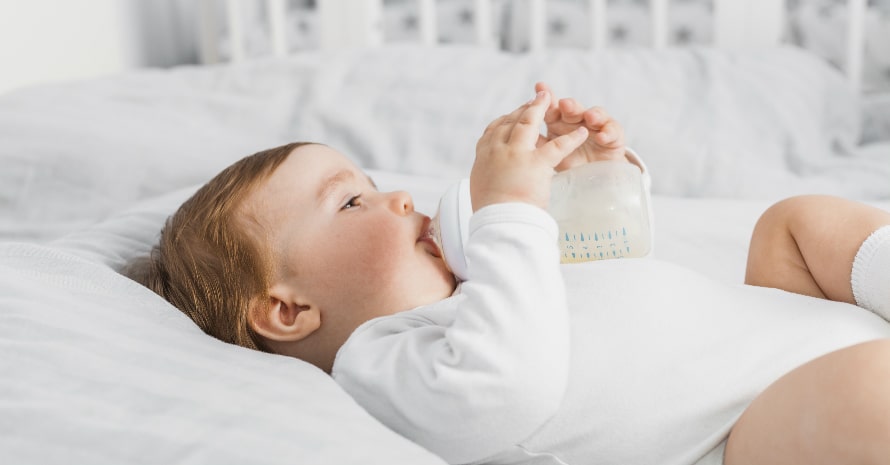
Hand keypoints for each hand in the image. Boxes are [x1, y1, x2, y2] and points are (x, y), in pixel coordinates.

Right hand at [471, 91, 588, 210]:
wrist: (497, 221)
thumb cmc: (490, 212)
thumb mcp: (481, 188)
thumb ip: (488, 176)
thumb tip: (490, 178)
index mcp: (482, 156)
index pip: (494, 131)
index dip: (506, 120)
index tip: (514, 114)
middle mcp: (496, 149)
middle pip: (510, 121)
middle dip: (523, 108)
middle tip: (536, 100)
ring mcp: (515, 153)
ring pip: (528, 123)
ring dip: (540, 108)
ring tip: (551, 99)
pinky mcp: (535, 162)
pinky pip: (557, 146)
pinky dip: (572, 138)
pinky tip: (582, 132)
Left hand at [535, 82, 626, 171]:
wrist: (592, 179)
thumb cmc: (566, 163)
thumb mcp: (546, 155)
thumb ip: (534, 141)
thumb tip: (509, 131)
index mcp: (559, 122)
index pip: (552, 108)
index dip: (547, 97)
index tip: (539, 86)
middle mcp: (577, 121)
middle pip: (573, 109)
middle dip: (569, 105)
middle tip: (564, 104)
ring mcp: (597, 128)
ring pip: (595, 115)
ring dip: (592, 114)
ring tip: (590, 118)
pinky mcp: (613, 139)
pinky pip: (613, 132)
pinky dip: (608, 132)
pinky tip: (602, 136)